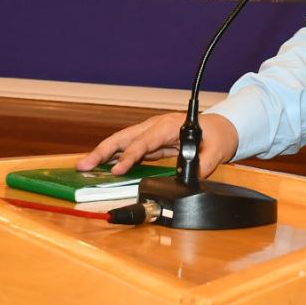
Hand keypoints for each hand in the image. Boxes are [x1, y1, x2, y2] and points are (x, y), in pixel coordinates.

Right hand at [76, 111, 239, 175]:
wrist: (220, 127)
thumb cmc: (217, 135)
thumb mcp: (216, 150)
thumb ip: (204, 165)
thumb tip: (192, 177)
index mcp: (170, 126)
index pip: (145, 141)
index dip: (130, 155)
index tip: (117, 169)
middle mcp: (156, 127)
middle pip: (125, 137)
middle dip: (103, 150)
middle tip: (84, 164)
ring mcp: (151, 133)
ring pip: (122, 141)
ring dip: (103, 153)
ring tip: (84, 165)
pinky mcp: (150, 142)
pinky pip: (128, 148)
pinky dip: (113, 156)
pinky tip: (102, 165)